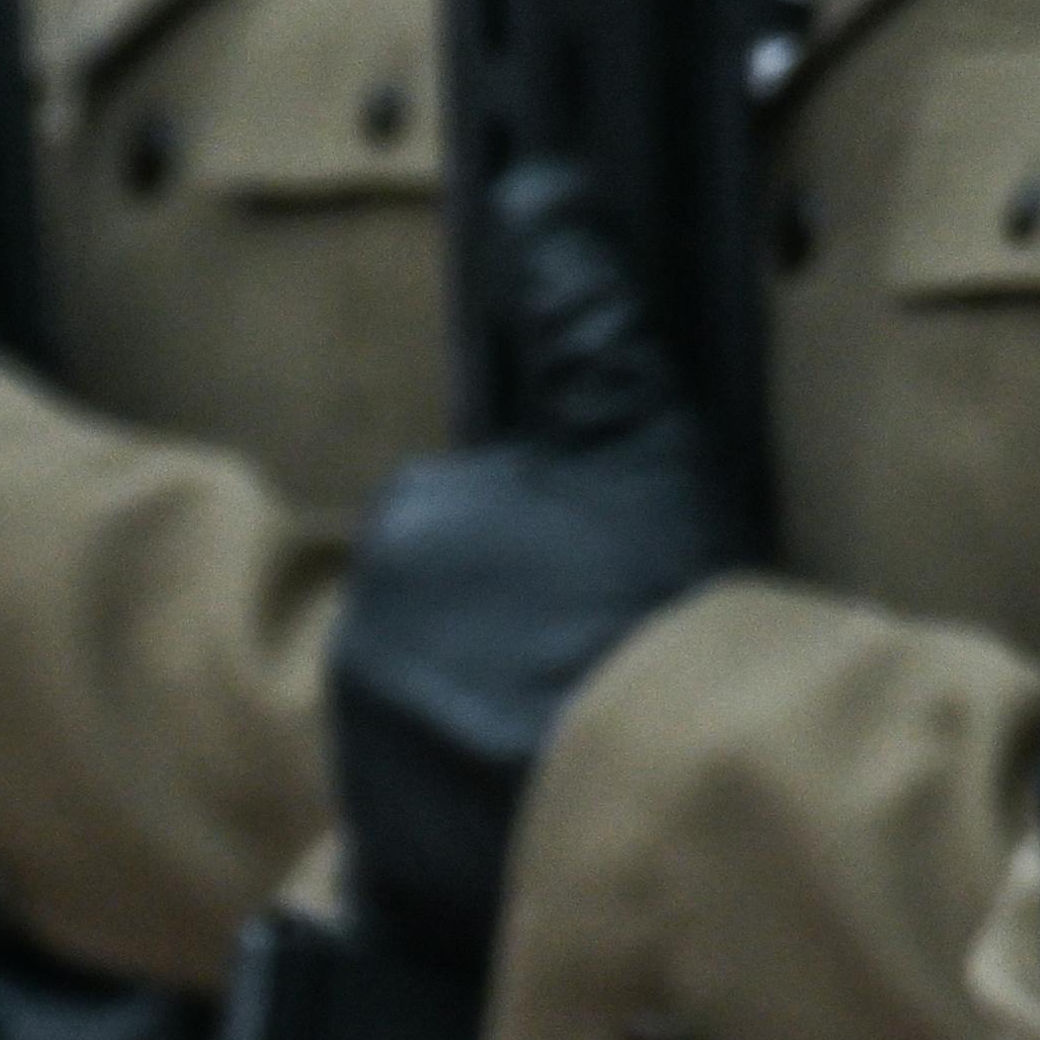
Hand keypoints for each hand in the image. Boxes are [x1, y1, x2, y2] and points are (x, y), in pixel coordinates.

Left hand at [329, 169, 734, 962]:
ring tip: (598, 750)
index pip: (481, 524)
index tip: (615, 599)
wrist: (670, 804)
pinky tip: (561, 816)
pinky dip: (487, 822)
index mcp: (419, 521)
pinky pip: (433, 822)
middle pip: (457, 624)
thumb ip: (586, 314)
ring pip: (445, 718)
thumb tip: (539, 186)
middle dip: (524, 644)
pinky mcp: (390, 852)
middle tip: (614, 674)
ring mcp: (371, 747)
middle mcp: (368, 630)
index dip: (562, 561)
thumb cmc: (663, 614)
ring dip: (506, 732)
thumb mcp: (642, 438)